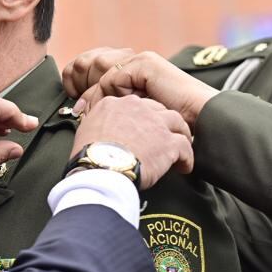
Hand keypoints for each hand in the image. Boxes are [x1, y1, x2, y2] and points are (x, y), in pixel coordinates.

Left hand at [63, 48, 218, 128]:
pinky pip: (114, 78)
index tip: (76, 112)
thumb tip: (84, 112)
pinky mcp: (145, 65)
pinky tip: (118, 111)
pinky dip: (112, 95)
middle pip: (93, 66)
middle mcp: (136, 62)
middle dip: (83, 88)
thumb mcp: (137, 115)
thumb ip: (116, 108)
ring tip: (93, 113)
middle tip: (78, 111)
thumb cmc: (173, 126)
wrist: (202, 123)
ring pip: (101, 73)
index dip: (83, 88)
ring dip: (96, 95)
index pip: (96, 71)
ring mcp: (141, 61)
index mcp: (133, 71)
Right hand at [72, 94, 193, 188]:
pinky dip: (186, 158)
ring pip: (177, 122)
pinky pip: (185, 147)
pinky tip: (183, 166)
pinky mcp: (168, 143)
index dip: (140, 117)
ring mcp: (156, 124)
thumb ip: (97, 123)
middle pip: (159, 109)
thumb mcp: (85, 129)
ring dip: (179, 135)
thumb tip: (97, 129)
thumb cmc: (90, 153)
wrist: (101, 167)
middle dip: (162, 123)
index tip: (141, 128)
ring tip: (178, 148)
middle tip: (161, 137)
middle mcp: (138, 108)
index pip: (135, 105)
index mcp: (116, 104)